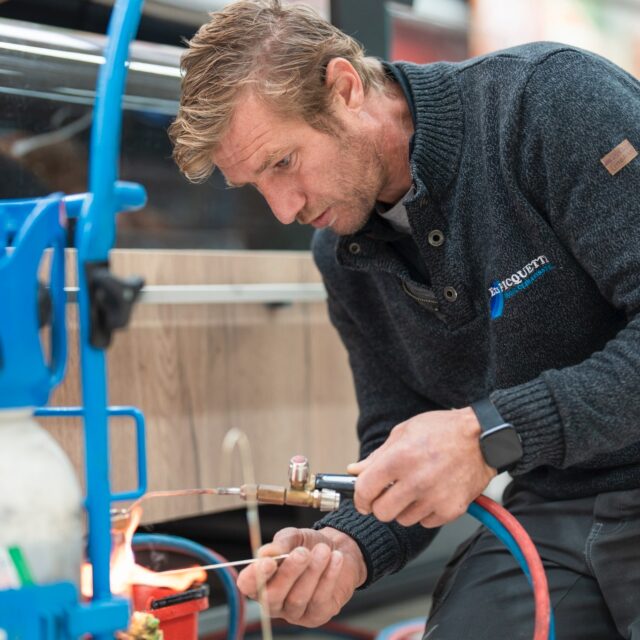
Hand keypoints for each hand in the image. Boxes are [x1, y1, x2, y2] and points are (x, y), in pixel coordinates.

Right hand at [236, 526, 366, 626]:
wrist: (336, 550)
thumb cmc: (308, 545)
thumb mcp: (293, 537)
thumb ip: (280, 543)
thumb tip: (264, 552)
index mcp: (261, 581)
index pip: (248, 585)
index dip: (254, 577)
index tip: (268, 561)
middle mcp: (273, 601)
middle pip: (272, 596)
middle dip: (288, 573)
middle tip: (302, 552)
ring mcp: (294, 612)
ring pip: (298, 598)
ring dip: (312, 571)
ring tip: (323, 550)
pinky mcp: (316, 616)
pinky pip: (319, 599)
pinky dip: (328, 576)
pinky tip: (335, 558)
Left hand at [348, 408, 495, 527]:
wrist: (482, 437)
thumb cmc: (443, 430)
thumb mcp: (404, 432)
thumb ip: (377, 456)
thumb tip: (355, 471)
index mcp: (399, 458)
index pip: (365, 491)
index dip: (359, 498)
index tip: (362, 499)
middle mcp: (416, 481)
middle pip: (382, 512)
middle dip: (381, 505)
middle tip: (388, 494)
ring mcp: (435, 497)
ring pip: (403, 520)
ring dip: (404, 508)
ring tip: (415, 488)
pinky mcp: (451, 509)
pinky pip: (426, 522)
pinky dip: (425, 512)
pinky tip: (432, 493)